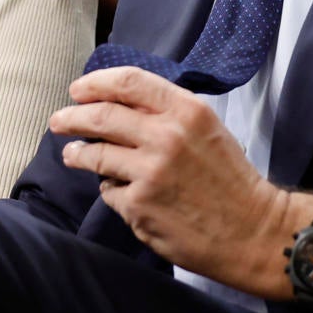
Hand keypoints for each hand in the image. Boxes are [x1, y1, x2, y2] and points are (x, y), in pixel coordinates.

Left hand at [50, 66, 312, 297]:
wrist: (253, 230)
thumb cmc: (230, 179)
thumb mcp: (207, 129)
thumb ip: (167, 113)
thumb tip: (119, 104)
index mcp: (186, 111)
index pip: (129, 83)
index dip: (96, 83)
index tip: (78, 90)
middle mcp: (166, 136)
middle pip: (101, 116)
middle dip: (72, 116)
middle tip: (58, 120)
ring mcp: (150, 172)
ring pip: (96, 155)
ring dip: (78, 153)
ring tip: (72, 154)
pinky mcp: (139, 206)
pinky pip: (109, 192)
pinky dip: (110, 191)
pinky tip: (120, 193)